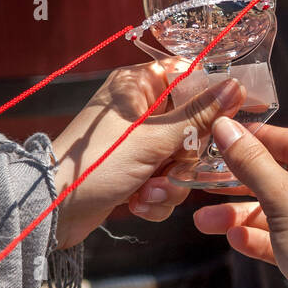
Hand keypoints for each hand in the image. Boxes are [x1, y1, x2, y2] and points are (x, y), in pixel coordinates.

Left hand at [51, 62, 244, 247]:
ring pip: (180, 158)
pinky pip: (165, 180)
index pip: (189, 76)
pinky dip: (155, 196)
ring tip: (146, 193)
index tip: (233, 117)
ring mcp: (136, 141)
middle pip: (190, 126)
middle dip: (183, 159)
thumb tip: (235, 87)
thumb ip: (197, 116)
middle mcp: (138, 110)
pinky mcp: (133, 170)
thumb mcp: (153, 140)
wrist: (53, 211)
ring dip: (169, 183)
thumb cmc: (97, 165)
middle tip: (168, 170)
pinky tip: (137, 203)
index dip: (213, 96)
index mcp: (138, 86)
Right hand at [194, 120, 287, 287]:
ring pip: (283, 211)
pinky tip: (234, 239)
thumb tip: (225, 127)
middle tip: (208, 181)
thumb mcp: (281, 197)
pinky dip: (262, 237)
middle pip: (286, 178)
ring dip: (244, 216)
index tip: (226, 135)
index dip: (258, 139)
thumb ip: (250, 161)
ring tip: (206, 221)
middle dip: (243, 186)